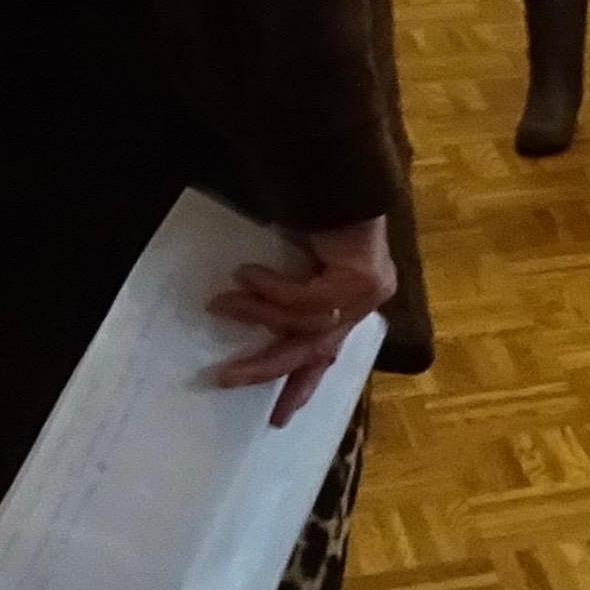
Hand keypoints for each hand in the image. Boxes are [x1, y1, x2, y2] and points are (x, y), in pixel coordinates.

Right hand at [206, 215, 393, 428]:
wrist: (339, 174)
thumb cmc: (315, 212)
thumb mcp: (293, 266)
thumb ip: (283, 297)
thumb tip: (235, 317)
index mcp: (354, 302)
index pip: (328, 353)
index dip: (303, 384)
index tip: (279, 416)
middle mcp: (366, 301)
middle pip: (315, 351)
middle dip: (270, 369)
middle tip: (228, 379)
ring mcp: (368, 292)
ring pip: (305, 327)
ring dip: (257, 317)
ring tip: (221, 304)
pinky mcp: (360, 280)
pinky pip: (305, 301)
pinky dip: (272, 290)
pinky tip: (247, 273)